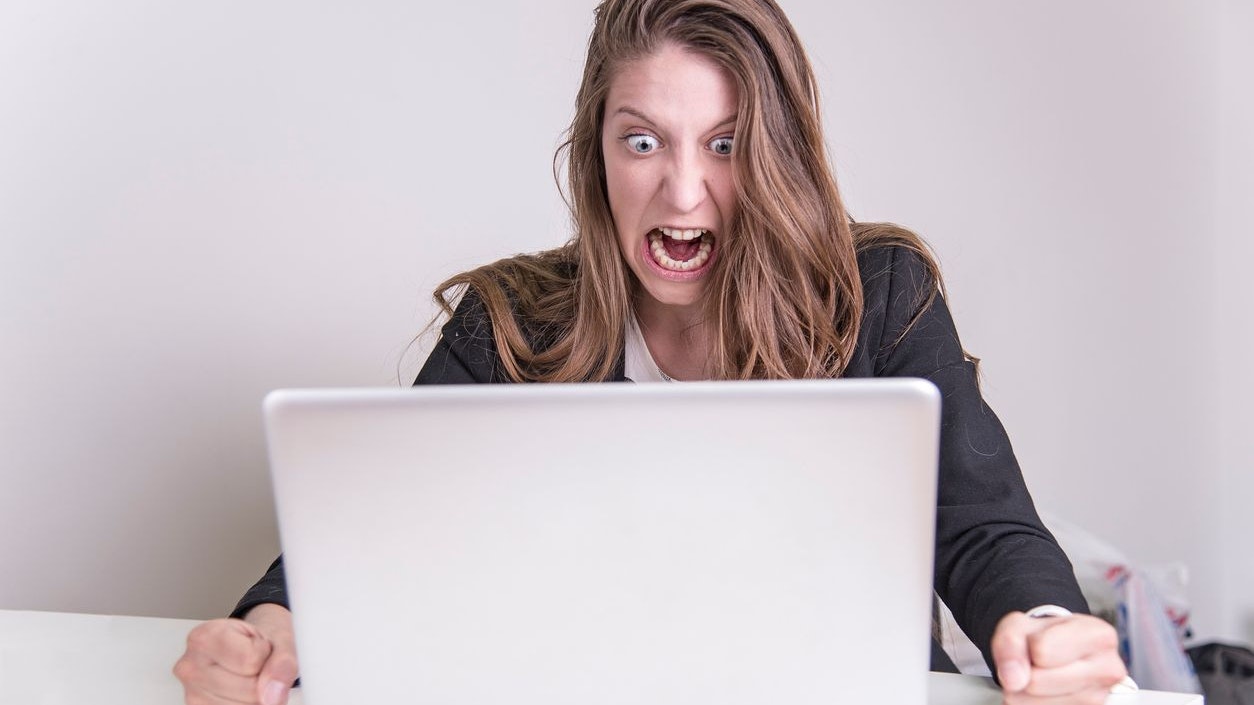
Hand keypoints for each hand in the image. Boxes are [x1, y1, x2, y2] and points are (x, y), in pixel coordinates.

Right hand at [173, 604, 298, 704]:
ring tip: (248, 676)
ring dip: (256, 696)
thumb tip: (273, 696)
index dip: (266, 655)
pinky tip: (240, 692)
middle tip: (255, 664)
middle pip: (249, 690)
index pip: (250, 659)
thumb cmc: (258, 642)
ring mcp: (191, 693)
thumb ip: (282, 663)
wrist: (249, 648)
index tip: (259, 647)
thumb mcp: (279, 639)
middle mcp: (190, 666)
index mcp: (205, 637)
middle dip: (263, 679)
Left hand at [991, 611, 1125, 704]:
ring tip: (1039, 675)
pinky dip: (1031, 704)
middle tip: (1035, 662)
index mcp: (1098, 636)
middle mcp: (1107, 669)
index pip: (1042, 650)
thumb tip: (1014, 680)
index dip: (1029, 647)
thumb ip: (1010, 644)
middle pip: (1037, 682)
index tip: (1037, 642)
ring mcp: (1099, 698)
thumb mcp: (1019, 625)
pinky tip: (1043, 692)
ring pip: (1036, 704)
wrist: (1054, 651)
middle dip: (1024, 673)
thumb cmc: (1042, 636)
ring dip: (1025, 693)